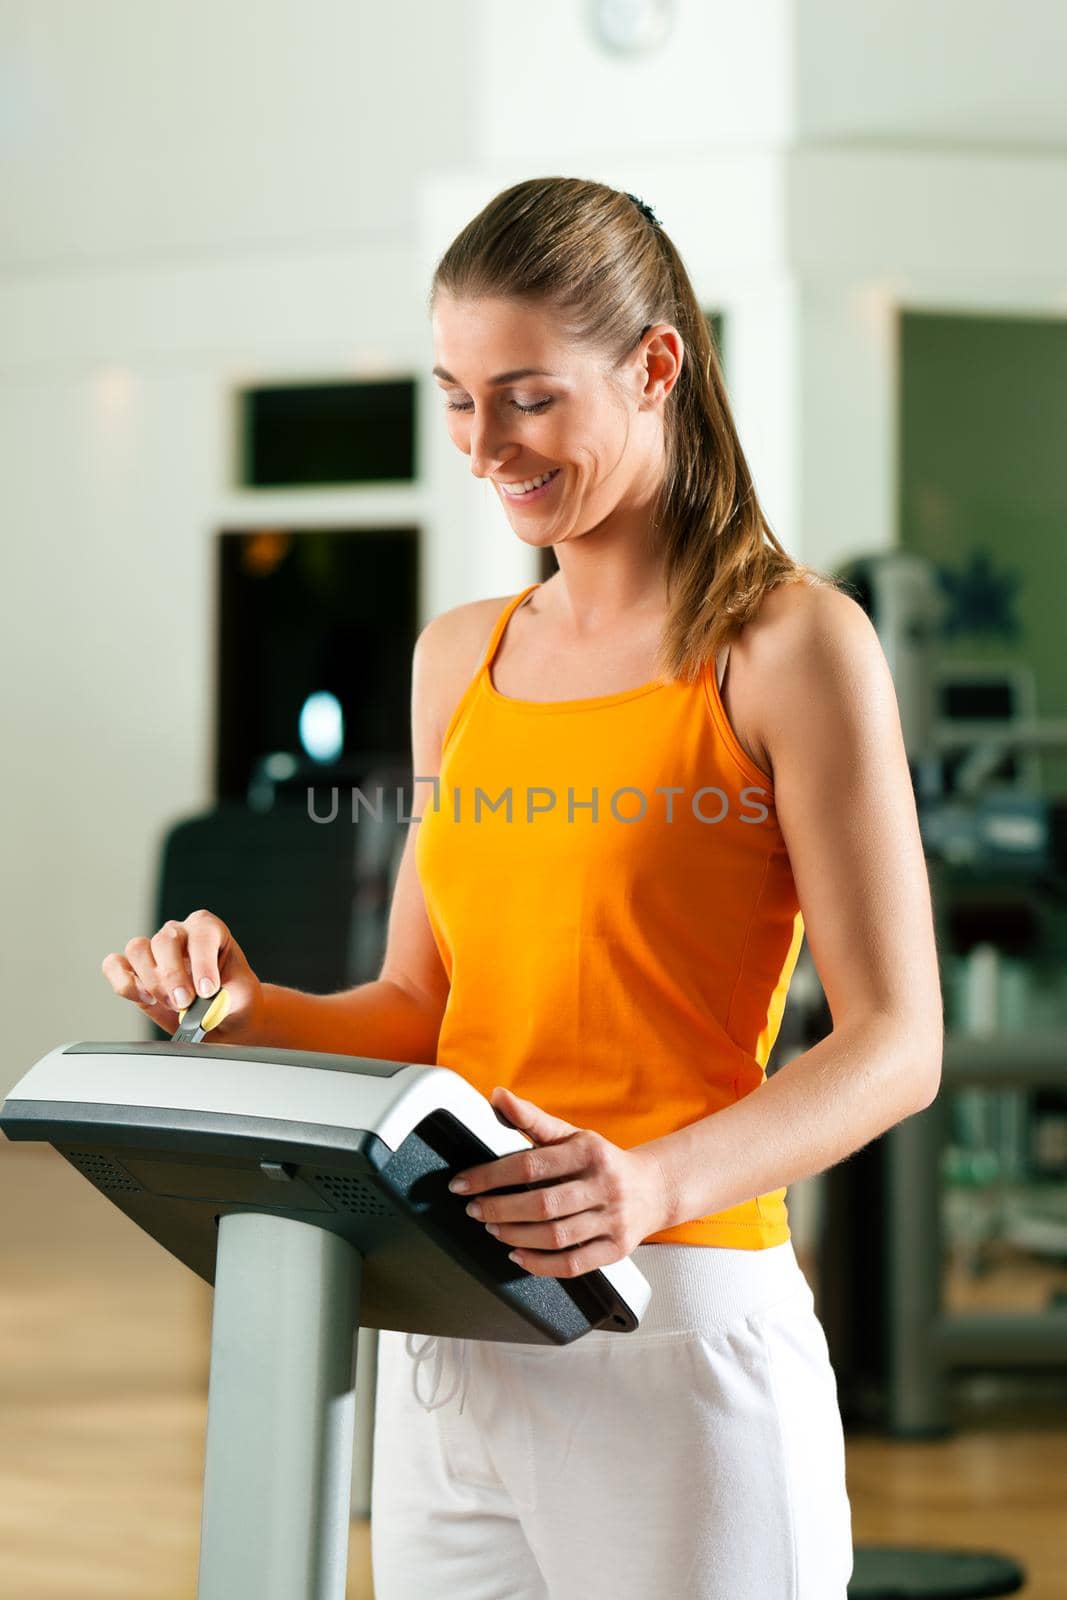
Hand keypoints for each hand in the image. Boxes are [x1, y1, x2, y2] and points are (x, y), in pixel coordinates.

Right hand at [101, 909, 264, 1042]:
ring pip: (138, 950)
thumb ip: (222, 999)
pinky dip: (124, 983)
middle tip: (185, 1003)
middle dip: (173, 976)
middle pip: (164, 941)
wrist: (224, 1016)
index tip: (208, 990)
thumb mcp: (240, 997)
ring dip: (152, 981)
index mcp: (209, 929)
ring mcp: (154, 948)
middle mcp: (179, 933)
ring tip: (172, 1004)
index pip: (201, 934)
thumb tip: (200, 1007)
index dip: (202, 962)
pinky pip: (114, 965)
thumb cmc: (234, 998)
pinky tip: (145, 999)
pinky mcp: (134, 969)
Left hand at [449, 1086, 672, 1277]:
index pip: (530, 1165)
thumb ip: (532, 1119)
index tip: (463, 1183)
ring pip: (555, 1236)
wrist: (654, 1188)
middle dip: (500, 1208)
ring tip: (493, 1228)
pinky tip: (518, 1255)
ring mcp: (612, 1220)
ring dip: (515, 1236)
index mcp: (589, 1152)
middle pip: (542, 1204)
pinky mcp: (616, 1249)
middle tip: (474, 1209)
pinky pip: (573, 1264)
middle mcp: (603, 1185)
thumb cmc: (603, 1160)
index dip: (490, 1175)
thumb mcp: (572, 1134)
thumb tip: (497, 1095)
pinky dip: (540, 1264)